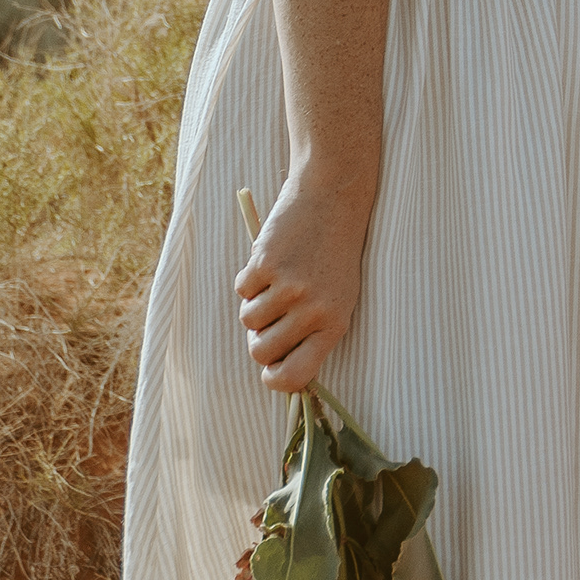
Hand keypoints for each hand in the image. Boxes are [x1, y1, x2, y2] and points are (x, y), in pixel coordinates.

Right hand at [235, 173, 366, 396]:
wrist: (332, 200)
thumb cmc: (335, 256)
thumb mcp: (338, 299)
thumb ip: (313, 334)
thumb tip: (275, 367)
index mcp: (334, 325)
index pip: (294, 376)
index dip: (274, 379)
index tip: (270, 370)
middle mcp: (312, 311)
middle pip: (261, 351)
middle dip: (258, 339)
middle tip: (271, 317)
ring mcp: (288, 287)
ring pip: (247, 320)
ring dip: (255, 304)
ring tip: (277, 281)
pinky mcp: (265, 264)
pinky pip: (241, 290)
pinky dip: (249, 279)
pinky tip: (272, 260)